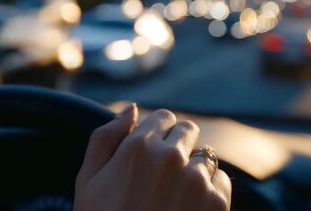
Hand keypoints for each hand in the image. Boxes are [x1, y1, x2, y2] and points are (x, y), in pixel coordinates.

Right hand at [74, 104, 230, 210]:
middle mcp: (170, 156)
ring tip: (175, 198)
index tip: (152, 154)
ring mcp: (196, 179)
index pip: (164, 117)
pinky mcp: (217, 203)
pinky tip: (189, 209)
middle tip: (164, 176)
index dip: (158, 134)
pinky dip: (210, 190)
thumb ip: (106, 137)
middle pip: (188, 131)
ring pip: (206, 156)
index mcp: (137, 147)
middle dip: (178, 146)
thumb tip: (133, 109)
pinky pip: (221, 180)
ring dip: (194, 169)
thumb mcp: (89, 180)